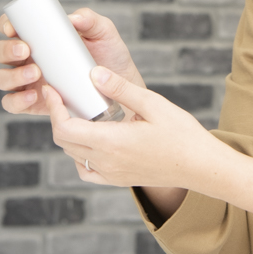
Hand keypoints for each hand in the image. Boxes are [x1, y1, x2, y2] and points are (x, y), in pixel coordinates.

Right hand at [0, 9, 143, 115]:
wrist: (119, 89)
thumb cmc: (109, 56)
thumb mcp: (103, 33)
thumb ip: (90, 19)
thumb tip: (72, 18)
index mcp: (38, 37)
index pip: (12, 27)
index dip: (6, 24)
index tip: (14, 28)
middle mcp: (27, 58)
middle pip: (0, 52)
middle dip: (7, 50)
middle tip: (26, 50)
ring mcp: (27, 82)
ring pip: (1, 78)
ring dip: (12, 75)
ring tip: (37, 73)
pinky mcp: (32, 103)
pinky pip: (11, 104)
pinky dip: (16, 100)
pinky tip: (33, 95)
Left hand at [51, 67, 219, 190]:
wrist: (200, 166)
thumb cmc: (182, 134)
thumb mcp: (153, 104)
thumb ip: (121, 89)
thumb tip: (94, 73)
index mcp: (111, 142)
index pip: (65, 128)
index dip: (53, 107)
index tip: (51, 90)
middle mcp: (106, 162)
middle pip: (64, 141)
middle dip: (58, 117)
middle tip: (64, 96)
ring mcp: (111, 174)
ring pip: (73, 155)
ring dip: (69, 134)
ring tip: (78, 113)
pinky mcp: (118, 180)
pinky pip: (86, 170)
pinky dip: (79, 155)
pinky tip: (92, 140)